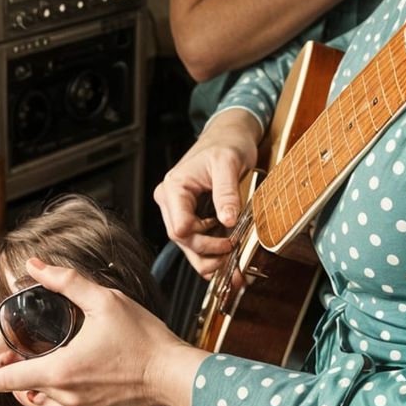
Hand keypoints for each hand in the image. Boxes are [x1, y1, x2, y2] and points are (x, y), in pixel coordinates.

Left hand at [0, 260, 203, 405]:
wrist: (172, 375)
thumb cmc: (144, 340)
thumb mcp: (105, 300)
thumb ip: (66, 282)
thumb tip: (36, 265)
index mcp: (59, 372)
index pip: (3, 381)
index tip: (7, 348)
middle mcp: (63, 400)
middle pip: (16, 393)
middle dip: (17, 371)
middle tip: (29, 349)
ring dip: (35, 387)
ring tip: (49, 361)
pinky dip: (53, 400)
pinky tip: (67, 377)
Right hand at [153, 111, 260, 276]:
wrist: (228, 136)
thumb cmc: (225, 144)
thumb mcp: (228, 163)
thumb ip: (226, 192)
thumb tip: (228, 221)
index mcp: (174, 188)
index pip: (179, 227)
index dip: (204, 241)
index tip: (229, 241)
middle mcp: (172, 202)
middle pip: (183, 241)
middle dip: (208, 254)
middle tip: (234, 254)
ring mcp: (180, 211)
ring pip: (189, 247)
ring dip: (210, 261)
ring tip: (233, 269)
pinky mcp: (192, 216)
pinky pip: (198, 242)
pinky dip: (212, 255)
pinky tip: (228, 264)